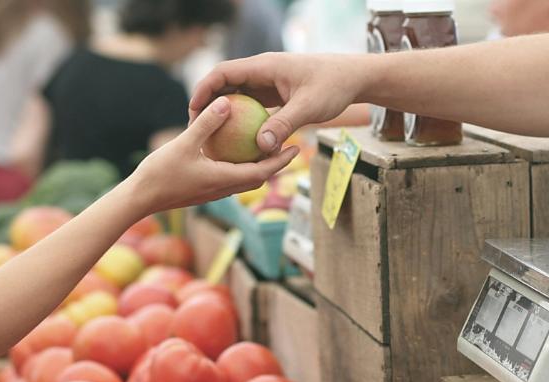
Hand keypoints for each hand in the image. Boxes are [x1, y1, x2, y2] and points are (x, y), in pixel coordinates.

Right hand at [128, 96, 298, 214]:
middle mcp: (223, 189)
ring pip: (243, 179)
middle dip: (275, 163)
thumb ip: (206, 124)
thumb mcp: (184, 144)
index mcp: (224, 180)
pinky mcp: (203, 190)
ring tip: (266, 146)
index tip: (296, 148)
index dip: (281, 161)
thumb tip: (226, 102)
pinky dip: (239, 165)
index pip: (262, 172)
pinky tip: (234, 150)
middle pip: (257, 177)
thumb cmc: (159, 173)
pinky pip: (229, 177)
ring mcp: (213, 191)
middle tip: (289, 145)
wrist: (139, 199)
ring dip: (258, 165)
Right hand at [189, 53, 368, 151]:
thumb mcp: (309, 107)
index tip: (193, 111)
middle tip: (197, 129)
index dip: (204, 90)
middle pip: (225, 84)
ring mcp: (269, 83)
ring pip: (238, 96)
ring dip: (225, 114)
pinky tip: (238, 142)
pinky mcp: (276, 94)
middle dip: (208, 104)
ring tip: (212, 137)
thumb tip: (261, 147)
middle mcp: (263, 72)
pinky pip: (252, 106)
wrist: (354, 78)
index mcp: (265, 66)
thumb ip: (284, 125)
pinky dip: (243, 120)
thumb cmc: (334, 86)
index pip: (223, 72)